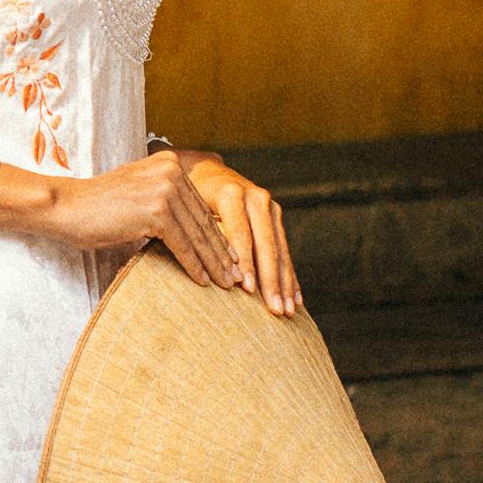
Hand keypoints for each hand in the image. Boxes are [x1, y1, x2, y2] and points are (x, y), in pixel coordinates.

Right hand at [0, 145, 298, 311]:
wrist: (65, 207)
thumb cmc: (98, 209)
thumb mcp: (140, 198)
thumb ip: (168, 205)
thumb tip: (197, 233)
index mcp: (171, 164)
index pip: (202, 207)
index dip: (220, 236)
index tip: (236, 259)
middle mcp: (171, 172)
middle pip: (204, 220)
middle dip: (224, 252)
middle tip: (240, 278)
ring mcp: (164, 189)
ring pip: (198, 234)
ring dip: (215, 263)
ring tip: (228, 285)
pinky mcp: (155, 210)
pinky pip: (183, 244)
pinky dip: (195, 265)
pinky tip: (204, 282)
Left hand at [174, 148, 300, 316]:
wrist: (205, 172)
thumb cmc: (187, 198)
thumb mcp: (186, 209)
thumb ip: (195, 232)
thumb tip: (200, 269)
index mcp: (231, 194)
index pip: (240, 234)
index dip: (244, 262)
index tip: (246, 289)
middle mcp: (255, 198)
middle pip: (266, 245)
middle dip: (270, 280)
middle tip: (274, 309)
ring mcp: (269, 207)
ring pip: (279, 250)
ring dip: (284, 283)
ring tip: (287, 311)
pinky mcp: (275, 216)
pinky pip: (284, 250)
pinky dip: (290, 276)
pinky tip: (296, 299)